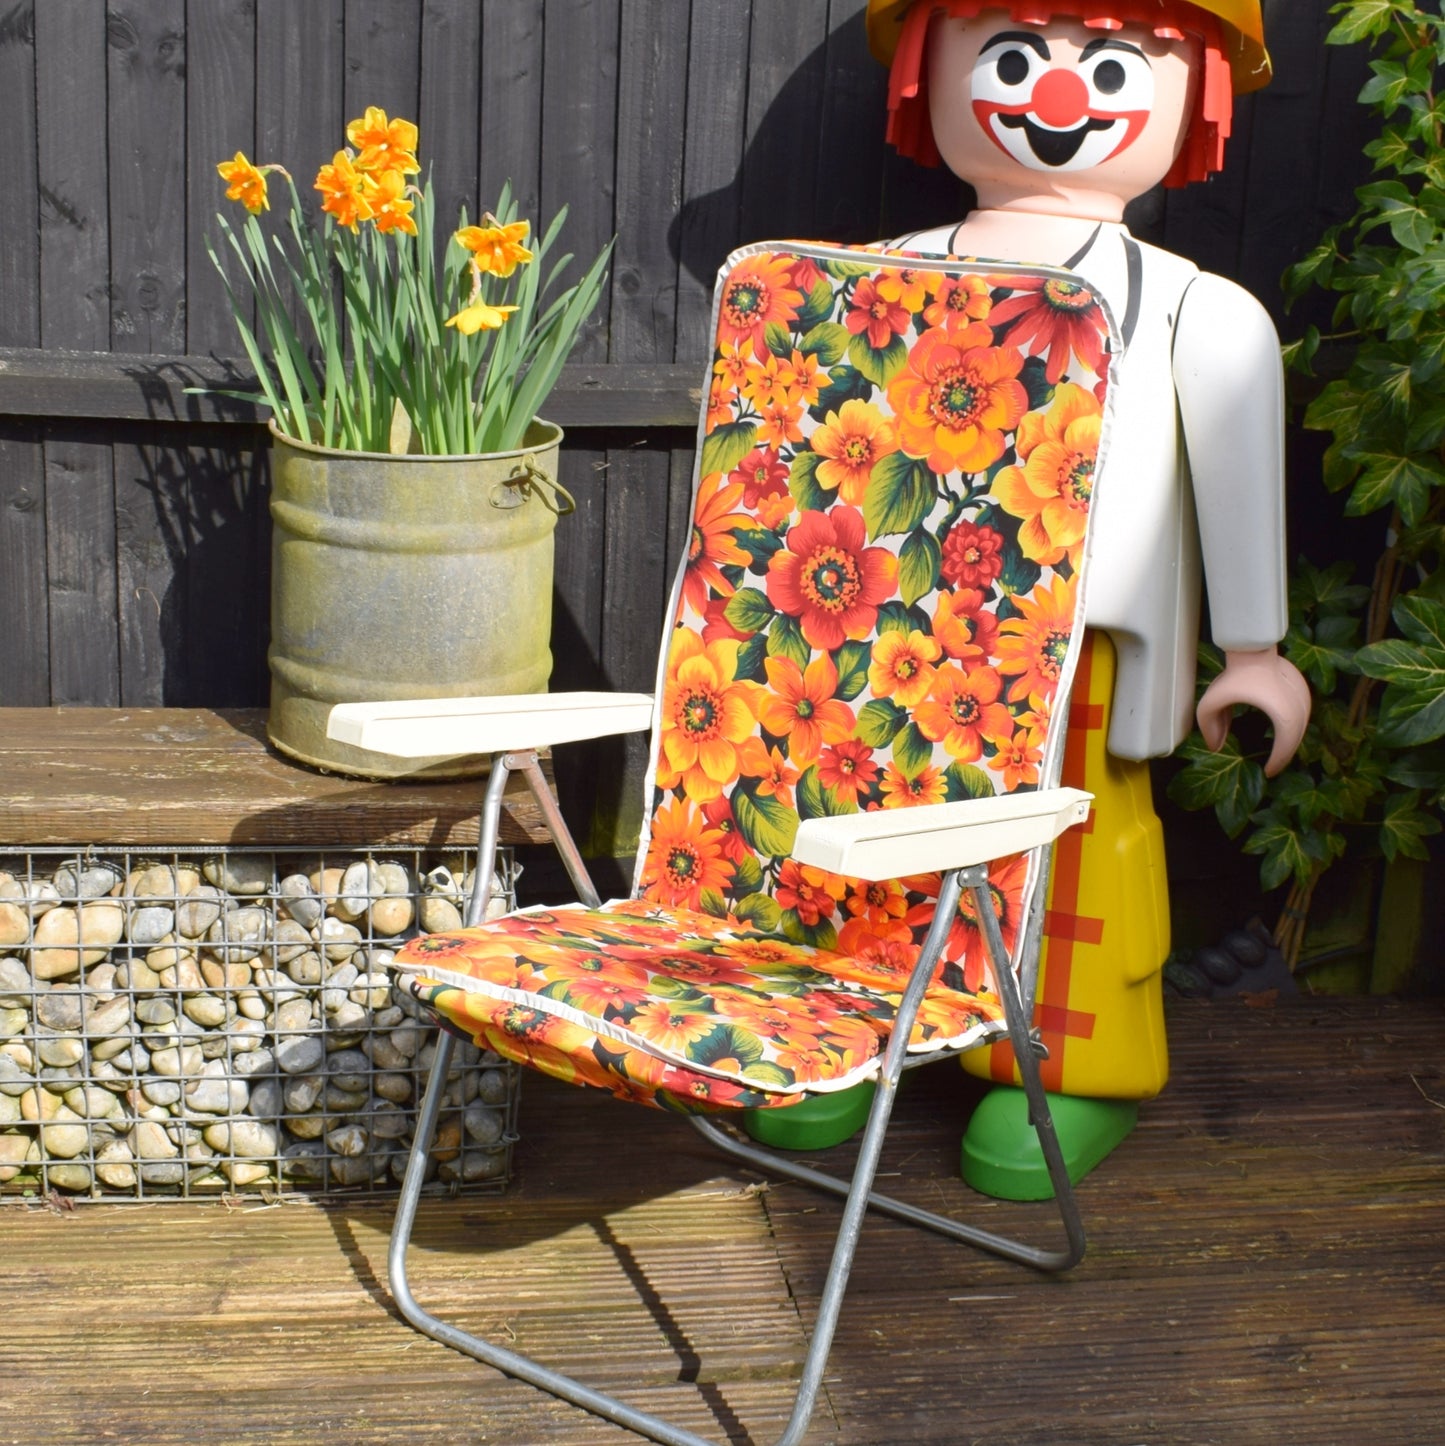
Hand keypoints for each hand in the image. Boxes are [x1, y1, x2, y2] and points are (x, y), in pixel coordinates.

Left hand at [1196, 647, 1310, 776]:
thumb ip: (1209, 727)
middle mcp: (1299, 705)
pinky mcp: (1303, 688)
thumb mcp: (1211, 704)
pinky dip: (1295, 727)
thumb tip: (1215, 747)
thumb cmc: (1232, 676)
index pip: (1286, 746)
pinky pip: (1302, 714)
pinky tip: (1283, 733)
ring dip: (1291, 742)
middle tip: (1274, 767)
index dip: (1279, 762)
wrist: (1252, 649)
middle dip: (1286, 756)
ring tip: (1278, 754)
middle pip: (1297, 738)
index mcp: (1282, 712)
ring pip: (1302, 726)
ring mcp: (1304, 695)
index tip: (1269, 772)